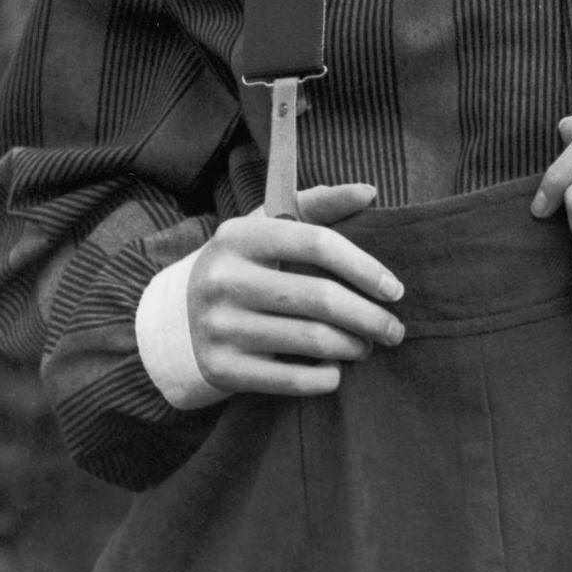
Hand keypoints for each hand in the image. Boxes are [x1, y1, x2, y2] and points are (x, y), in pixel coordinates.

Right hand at [187, 183, 404, 396]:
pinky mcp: (221, 368)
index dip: (365, 266)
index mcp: (240, 235)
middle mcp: (225, 279)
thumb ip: (318, 205)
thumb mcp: (268, 227)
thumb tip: (369, 191)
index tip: (394, 289)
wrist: (177, 320)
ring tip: (367, 346)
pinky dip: (325, 378)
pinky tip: (336, 370)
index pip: (318, 242)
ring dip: (353, 346)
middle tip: (394, 329)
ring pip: (312, 340)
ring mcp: (219, 326)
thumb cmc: (244, 266)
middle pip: (320, 297)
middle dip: (370, 317)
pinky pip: (291, 379)